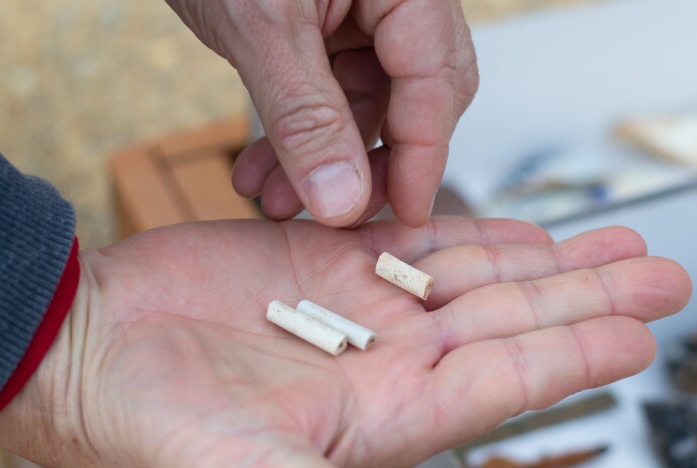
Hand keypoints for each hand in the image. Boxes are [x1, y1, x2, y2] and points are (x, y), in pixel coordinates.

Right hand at [0, 217, 689, 467]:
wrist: (90, 350)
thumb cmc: (149, 422)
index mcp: (381, 416)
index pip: (501, 385)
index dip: (572, 358)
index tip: (638, 334)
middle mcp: (388, 363)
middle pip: (511, 326)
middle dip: (588, 299)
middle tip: (659, 273)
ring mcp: (366, 308)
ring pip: (480, 280)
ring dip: (548, 262)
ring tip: (613, 246)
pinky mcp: (333, 262)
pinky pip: (423, 241)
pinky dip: (475, 233)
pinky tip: (521, 232)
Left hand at [165, 0, 477, 226]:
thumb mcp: (260, 26)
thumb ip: (306, 117)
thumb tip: (343, 204)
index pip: (436, 81)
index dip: (422, 157)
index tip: (405, 218)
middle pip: (415, 96)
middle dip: (371, 163)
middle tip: (336, 215)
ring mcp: (362, 10)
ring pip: (366, 103)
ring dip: (322, 160)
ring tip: (273, 201)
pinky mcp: (326, 26)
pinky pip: (329, 92)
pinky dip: (299, 135)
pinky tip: (263, 171)